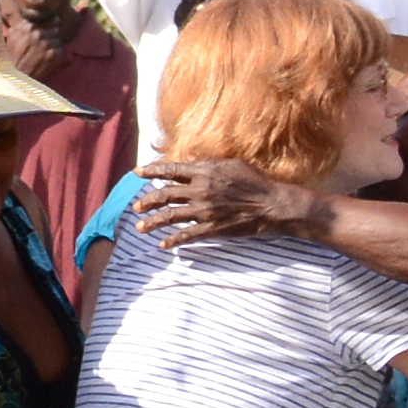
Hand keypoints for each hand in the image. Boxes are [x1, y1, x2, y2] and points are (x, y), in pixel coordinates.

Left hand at [125, 154, 320, 244]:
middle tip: (136, 206)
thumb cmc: (255, 181)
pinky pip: (186, 235)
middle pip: (165, 194)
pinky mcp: (211, 229)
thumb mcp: (231, 164)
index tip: (136, 173)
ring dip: (153, 222)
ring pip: (171, 216)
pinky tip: (163, 245)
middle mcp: (200, 190)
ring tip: (140, 227)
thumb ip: (208, 163)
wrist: (271, 205)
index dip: (152, 171)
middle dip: (147, 200)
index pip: (171, 170)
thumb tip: (189, 162)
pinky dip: (173, 241)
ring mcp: (204, 211)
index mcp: (204, 172)